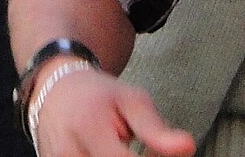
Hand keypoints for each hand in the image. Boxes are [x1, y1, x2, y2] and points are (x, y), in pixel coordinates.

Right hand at [31, 65, 196, 156]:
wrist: (56, 93)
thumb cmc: (99, 96)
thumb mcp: (132, 101)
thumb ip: (157, 130)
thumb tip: (188, 148)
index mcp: (89, 129)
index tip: (158, 153)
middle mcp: (68, 153)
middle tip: (147, 151)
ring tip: (125, 151)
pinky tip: (113, 155)